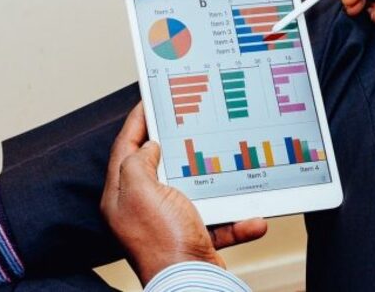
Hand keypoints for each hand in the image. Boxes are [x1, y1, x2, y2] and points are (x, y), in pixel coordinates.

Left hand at [100, 104, 267, 284]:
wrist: (191, 284)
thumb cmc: (163, 241)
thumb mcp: (142, 191)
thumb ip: (138, 162)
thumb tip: (149, 147)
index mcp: (122, 196)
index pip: (125, 148)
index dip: (137, 122)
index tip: (148, 101)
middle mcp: (142, 209)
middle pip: (158, 166)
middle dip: (176, 145)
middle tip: (188, 121)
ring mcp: (169, 223)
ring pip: (193, 191)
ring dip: (216, 183)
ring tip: (227, 165)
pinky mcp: (194, 238)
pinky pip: (218, 220)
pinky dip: (236, 219)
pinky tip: (251, 217)